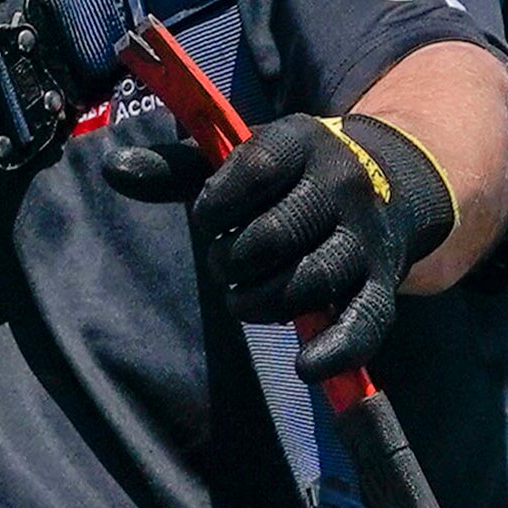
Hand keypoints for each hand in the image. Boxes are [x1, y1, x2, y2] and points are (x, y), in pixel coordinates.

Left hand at [100, 104, 450, 380]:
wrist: (393, 181)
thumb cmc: (293, 177)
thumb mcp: (243, 158)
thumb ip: (177, 167)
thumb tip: (114, 168)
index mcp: (302, 142)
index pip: (255, 170)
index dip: (217, 204)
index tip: (209, 218)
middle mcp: (341, 185)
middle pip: (277, 234)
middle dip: (234, 260)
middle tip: (226, 265)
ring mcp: (366, 236)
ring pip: (313, 278)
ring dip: (264, 300)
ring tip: (245, 298)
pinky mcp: (383, 282)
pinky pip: (366, 320)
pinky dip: (336, 348)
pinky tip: (305, 366)